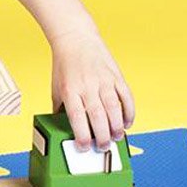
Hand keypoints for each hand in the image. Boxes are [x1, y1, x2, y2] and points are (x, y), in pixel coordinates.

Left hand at [49, 26, 134, 149]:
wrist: (75, 39)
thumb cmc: (64, 66)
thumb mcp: (56, 88)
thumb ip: (60, 109)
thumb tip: (62, 130)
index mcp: (70, 90)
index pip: (77, 118)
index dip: (82, 135)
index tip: (84, 147)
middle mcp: (87, 86)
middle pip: (98, 116)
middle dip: (102, 136)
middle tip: (103, 147)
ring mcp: (103, 80)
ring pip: (114, 108)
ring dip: (117, 126)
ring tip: (116, 137)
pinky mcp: (116, 75)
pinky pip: (126, 96)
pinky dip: (129, 111)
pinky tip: (127, 123)